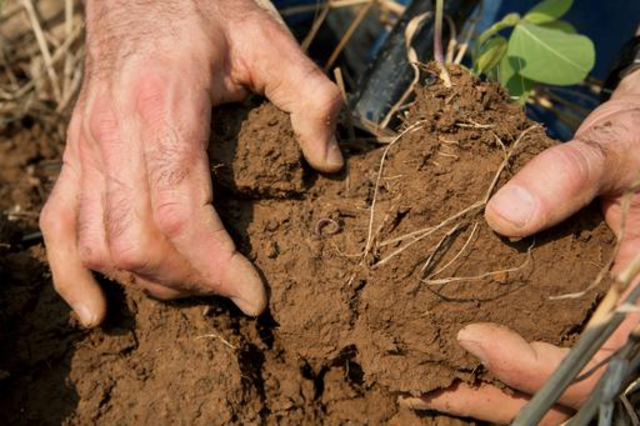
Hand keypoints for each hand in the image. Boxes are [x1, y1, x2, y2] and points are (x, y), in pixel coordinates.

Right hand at [39, 0, 343, 326]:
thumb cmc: (203, 10)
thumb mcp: (268, 40)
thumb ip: (310, 96)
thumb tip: (329, 164)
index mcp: (164, 109)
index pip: (182, 215)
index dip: (219, 268)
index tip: (254, 299)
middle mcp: (114, 135)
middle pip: (138, 241)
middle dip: (189, 282)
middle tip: (231, 288)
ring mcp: (85, 148)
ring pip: (99, 244)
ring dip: (147, 281)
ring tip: (192, 289)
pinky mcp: (74, 154)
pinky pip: (56, 226)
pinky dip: (72, 276)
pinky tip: (96, 310)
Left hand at [405, 70, 639, 423]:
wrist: (637, 148)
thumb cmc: (636, 146)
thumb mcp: (616, 148)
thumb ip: (572, 174)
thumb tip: (503, 217)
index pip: (602, 357)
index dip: (536, 366)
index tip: (470, 336)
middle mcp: (628, 320)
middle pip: (570, 390)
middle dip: (498, 393)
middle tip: (427, 387)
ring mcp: (603, 322)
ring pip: (555, 387)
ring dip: (493, 393)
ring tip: (427, 389)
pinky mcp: (579, 315)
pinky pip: (545, 357)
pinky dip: (499, 369)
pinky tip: (451, 367)